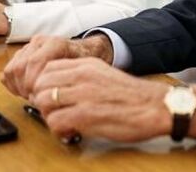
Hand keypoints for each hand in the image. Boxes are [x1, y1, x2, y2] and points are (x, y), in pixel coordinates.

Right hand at [2, 34, 113, 99]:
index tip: (38, 97)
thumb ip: (68, 80)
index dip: (32, 82)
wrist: (81, 53)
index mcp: (55, 44)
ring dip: (19, 87)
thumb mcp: (81, 71)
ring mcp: (28, 48)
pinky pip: (7, 73)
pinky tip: (26, 91)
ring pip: (11, 70)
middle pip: (20, 67)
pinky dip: (13, 85)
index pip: (34, 62)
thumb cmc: (81, 64)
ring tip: (32, 95)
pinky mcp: (20, 55)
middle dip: (25, 88)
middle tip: (35, 99)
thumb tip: (55, 97)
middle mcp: (39, 43)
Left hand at [30, 58, 171, 143]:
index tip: (50, 97)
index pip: (47, 68)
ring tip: (62, 123)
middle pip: (40, 84)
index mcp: (87, 64)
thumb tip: (60, 89)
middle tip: (54, 112)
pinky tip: (71, 131)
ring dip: (48, 116)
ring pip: (43, 102)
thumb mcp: (104, 74)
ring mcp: (83, 94)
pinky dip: (58, 130)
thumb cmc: (132, 96)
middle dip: (42, 101)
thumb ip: (82, 77)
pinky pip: (54, 121)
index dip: (43, 85)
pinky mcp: (85, 115)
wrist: (155, 107)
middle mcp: (82, 76)